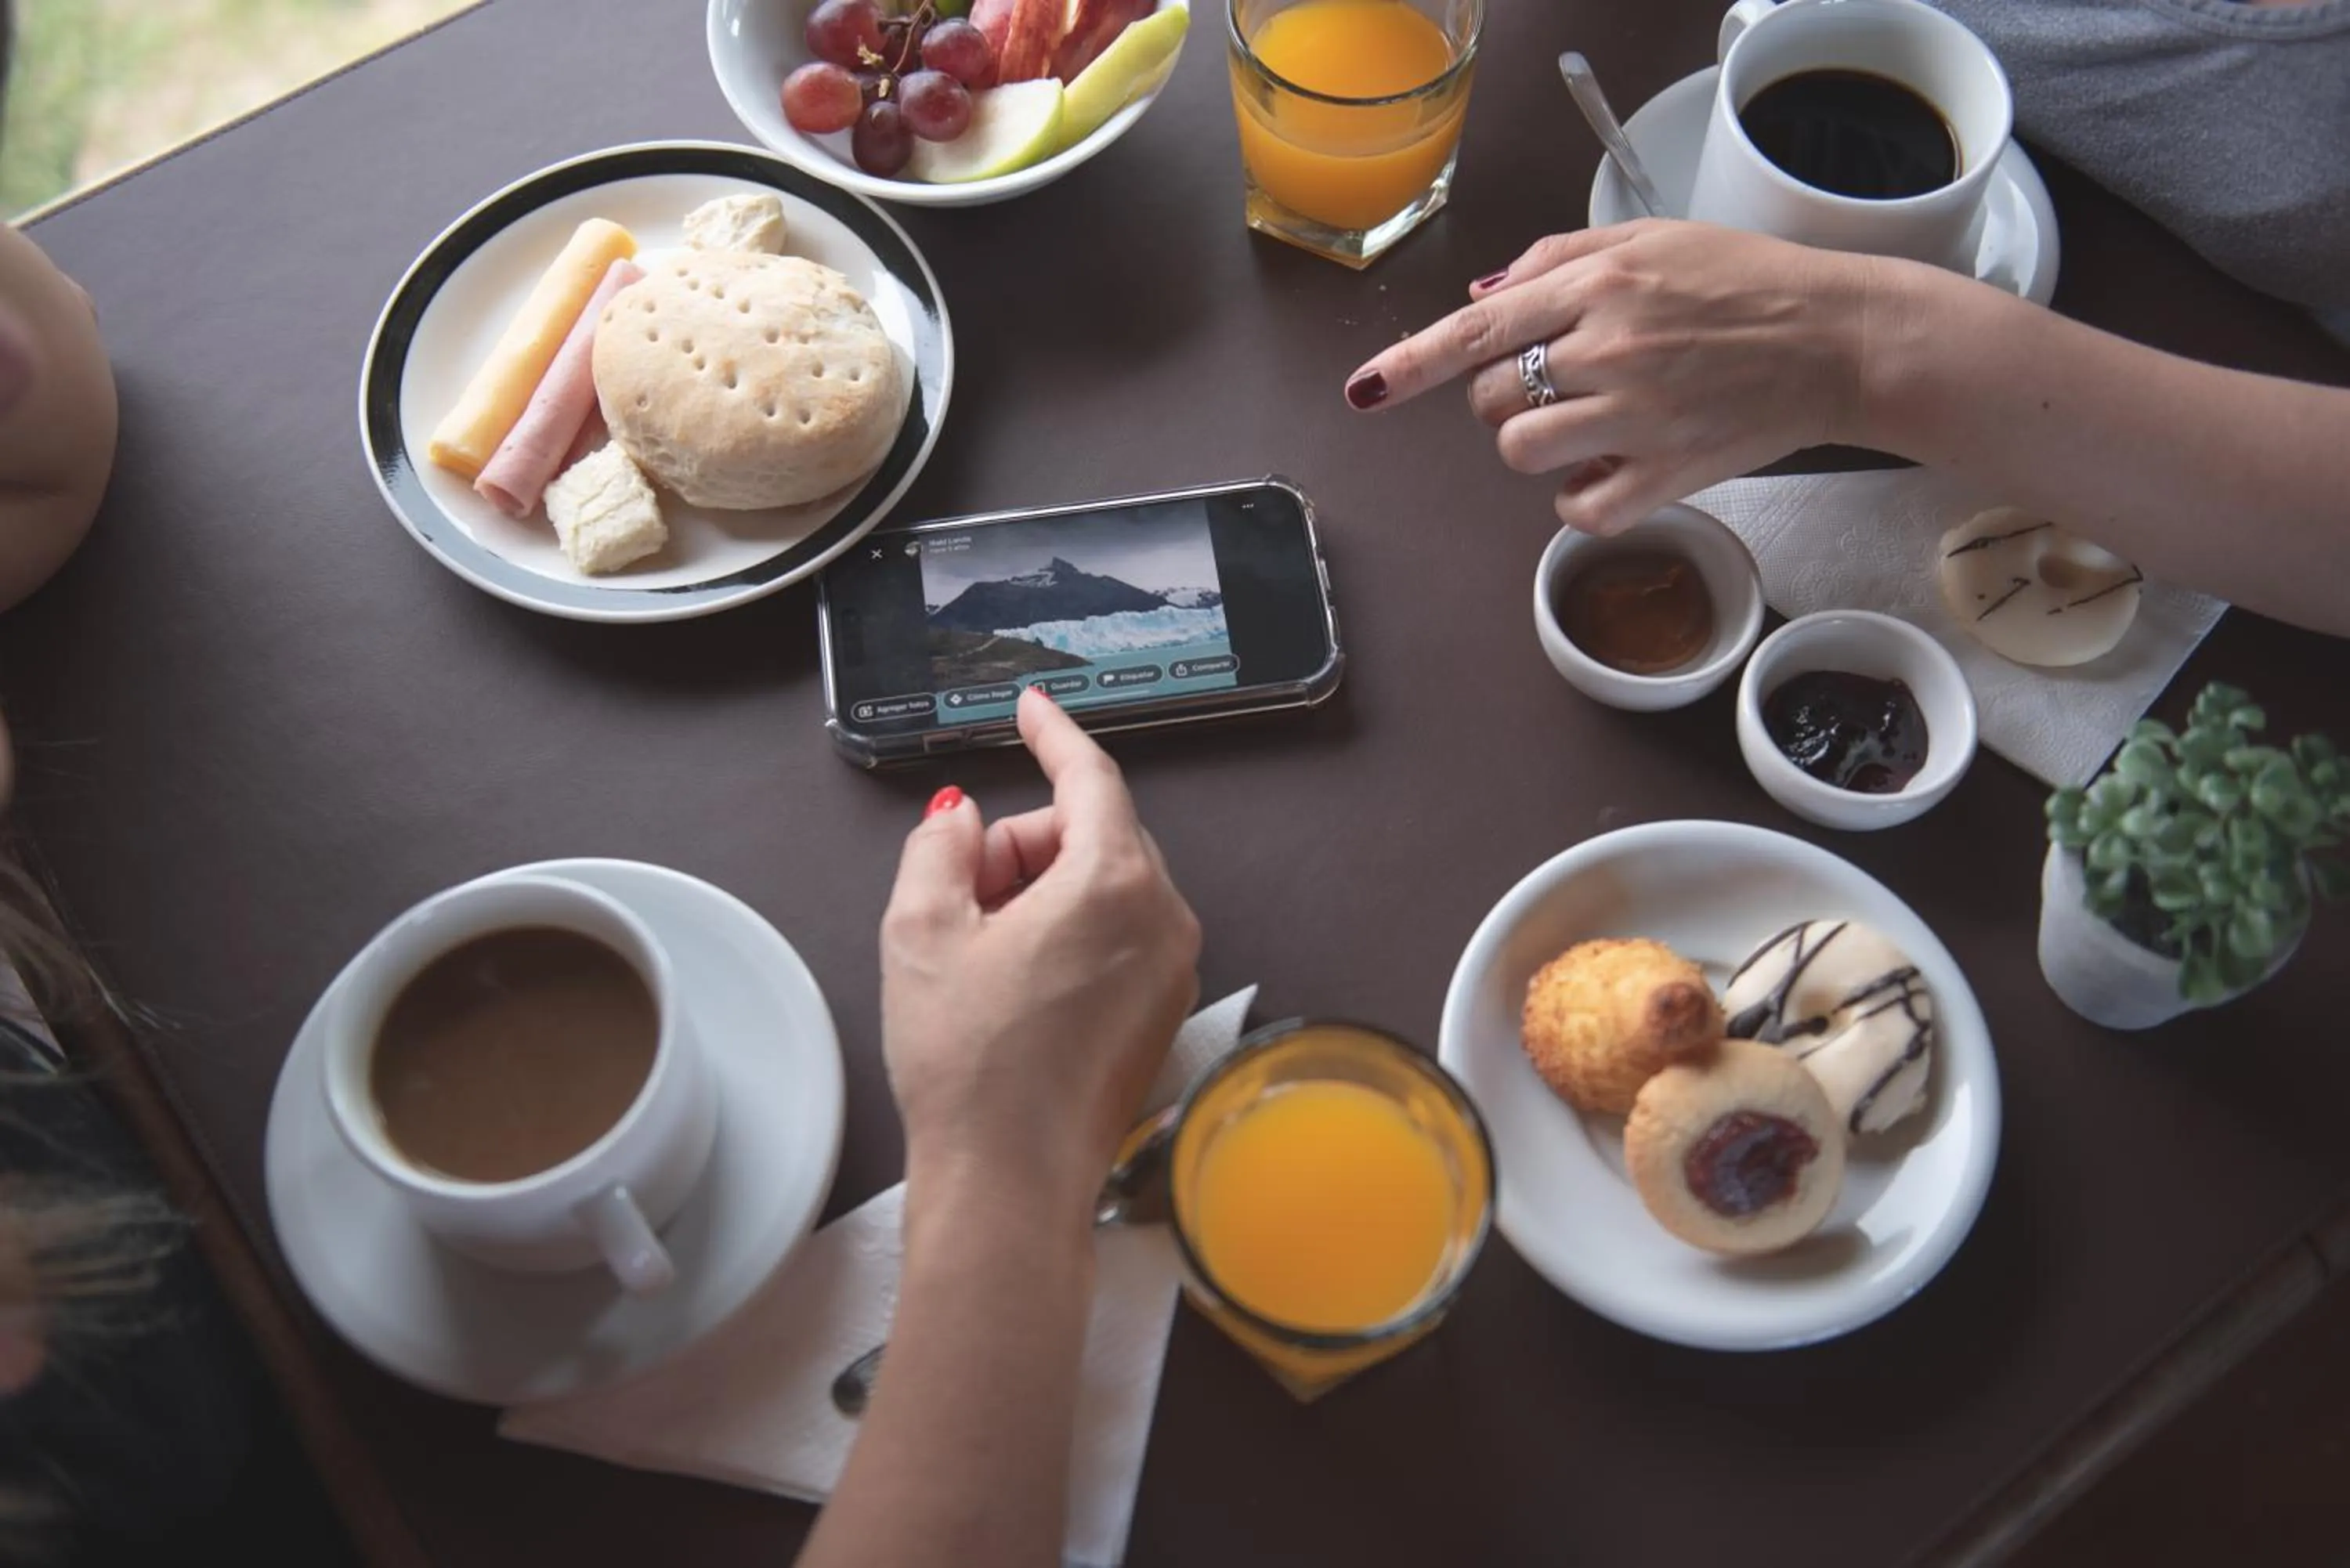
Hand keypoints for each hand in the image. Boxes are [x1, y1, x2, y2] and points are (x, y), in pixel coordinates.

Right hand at [880, 690, 1201, 1224]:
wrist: (1010, 1183)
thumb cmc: (970, 1065)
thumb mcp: (919, 931)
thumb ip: (938, 846)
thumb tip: (961, 819)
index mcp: (1115, 882)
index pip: (1091, 777)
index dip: (1052, 734)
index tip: (1031, 708)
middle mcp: (1164, 919)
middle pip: (1091, 836)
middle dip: (1021, 847)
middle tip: (957, 895)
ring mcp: (1172, 972)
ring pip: (1102, 889)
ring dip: (1038, 895)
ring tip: (976, 955)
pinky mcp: (1162, 1015)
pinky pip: (1116, 939)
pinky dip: (1065, 936)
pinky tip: (1010, 987)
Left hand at [1344, 220, 1878, 534]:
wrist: (1837, 339)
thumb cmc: (1745, 283)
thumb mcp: (1649, 238)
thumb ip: (1556, 259)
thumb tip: (1480, 298)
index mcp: (1599, 284)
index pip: (1476, 330)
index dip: (1409, 366)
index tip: (1363, 392)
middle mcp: (1609, 349)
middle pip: (1491, 397)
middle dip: (1506, 395)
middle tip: (1566, 381)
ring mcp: (1636, 416)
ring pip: (1521, 452)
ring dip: (1536, 444)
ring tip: (1587, 424)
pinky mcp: (1667, 473)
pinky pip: (1580, 510)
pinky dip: (1582, 498)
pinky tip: (1612, 470)